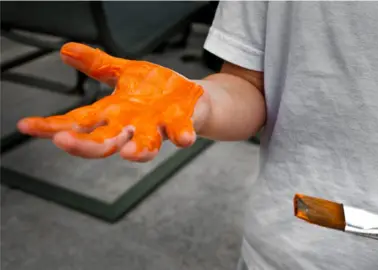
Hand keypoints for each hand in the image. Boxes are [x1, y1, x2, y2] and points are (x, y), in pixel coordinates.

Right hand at [17, 42, 209, 161]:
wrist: (195, 99)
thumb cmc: (158, 91)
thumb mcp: (124, 73)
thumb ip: (97, 65)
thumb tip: (65, 50)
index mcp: (115, 113)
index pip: (78, 122)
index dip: (52, 125)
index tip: (26, 126)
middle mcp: (133, 125)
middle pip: (104, 142)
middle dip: (83, 145)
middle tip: (62, 142)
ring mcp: (157, 127)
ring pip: (144, 145)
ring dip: (136, 150)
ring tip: (128, 154)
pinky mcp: (182, 123)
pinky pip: (180, 133)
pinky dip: (181, 136)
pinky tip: (183, 139)